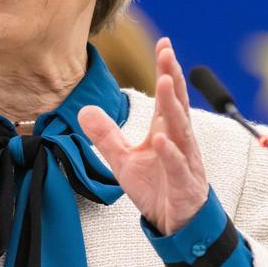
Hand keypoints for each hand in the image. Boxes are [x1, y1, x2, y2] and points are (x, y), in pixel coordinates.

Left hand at [78, 37, 207, 234]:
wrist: (177, 222)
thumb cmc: (157, 187)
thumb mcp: (123, 160)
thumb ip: (106, 135)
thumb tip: (83, 110)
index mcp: (166, 130)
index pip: (168, 95)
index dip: (166, 69)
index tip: (164, 44)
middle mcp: (179, 139)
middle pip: (176, 103)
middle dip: (172, 76)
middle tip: (167, 52)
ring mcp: (184, 159)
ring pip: (181, 128)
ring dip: (173, 105)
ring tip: (165, 82)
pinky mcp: (184, 182)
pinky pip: (177, 164)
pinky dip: (169, 151)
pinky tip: (160, 138)